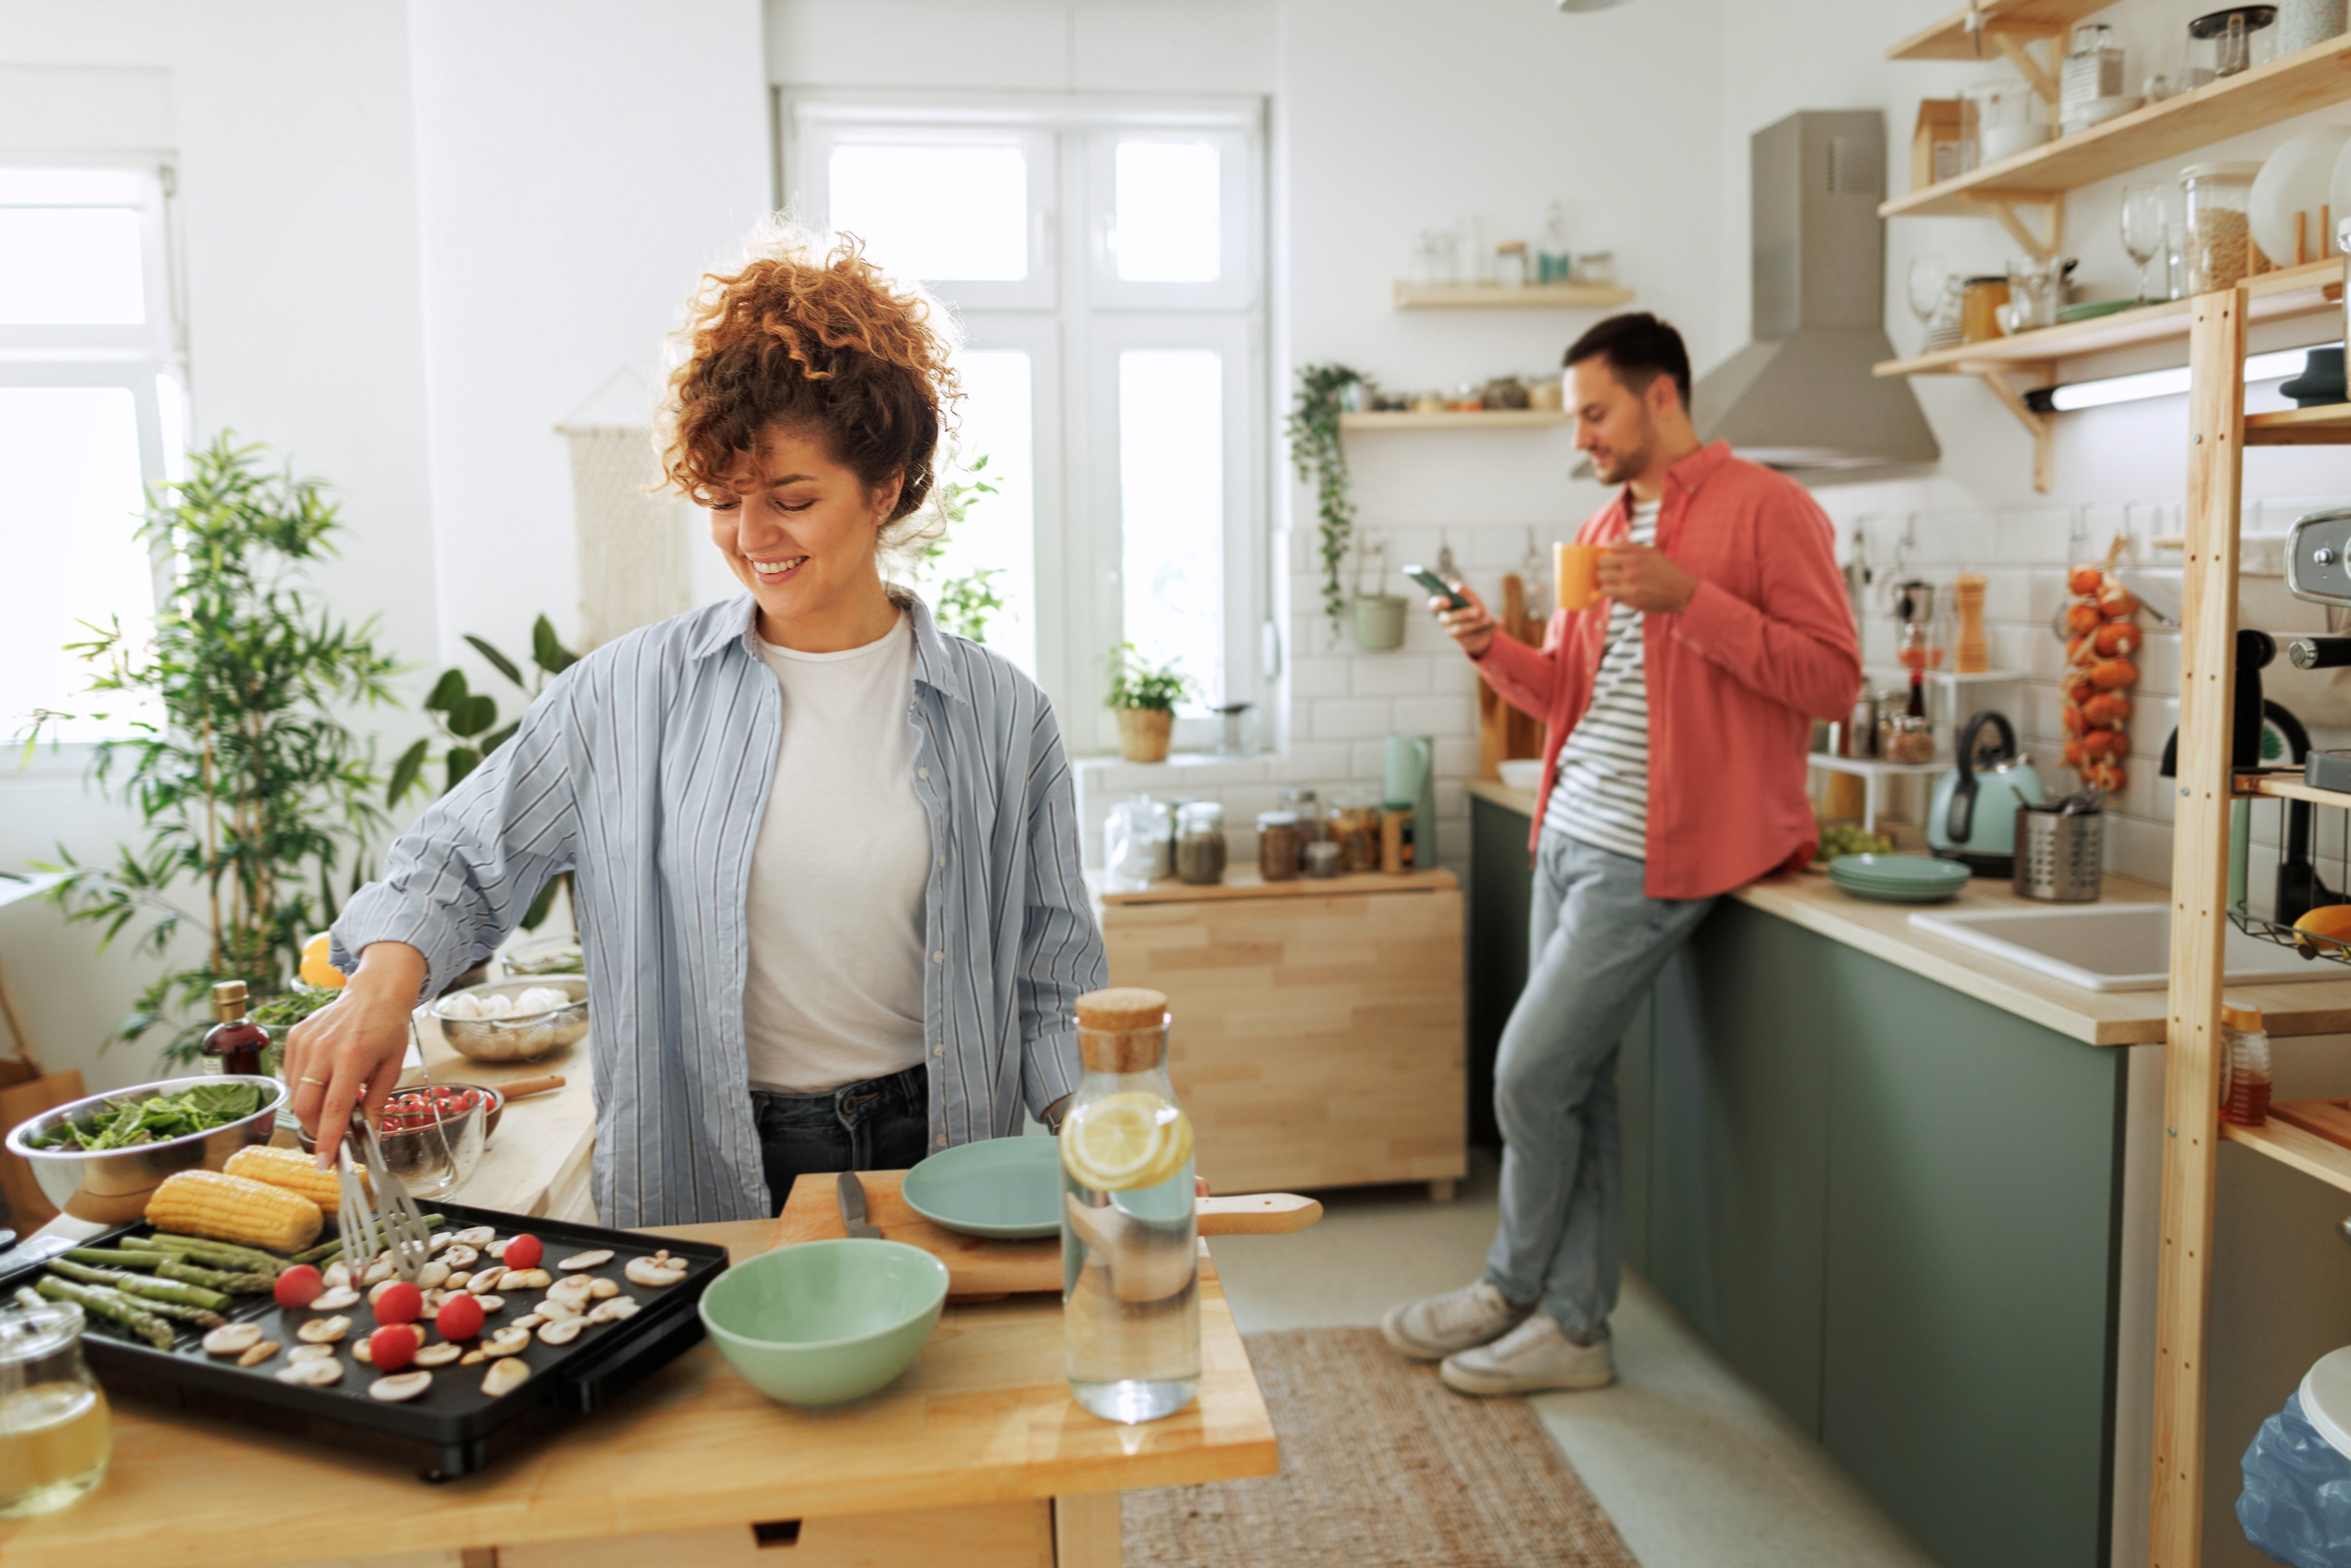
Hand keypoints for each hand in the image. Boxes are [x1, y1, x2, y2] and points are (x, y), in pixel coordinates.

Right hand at [286, 942, 427, 1164]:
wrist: (375, 991)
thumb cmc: (388, 1028)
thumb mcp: (393, 1066)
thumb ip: (378, 1102)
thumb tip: (371, 1135)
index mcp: (351, 1057)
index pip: (333, 1109)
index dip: (328, 1140)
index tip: (325, 1163)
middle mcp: (323, 1049)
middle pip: (305, 1106)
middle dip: (317, 1129)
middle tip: (334, 1137)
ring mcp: (304, 1041)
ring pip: (296, 1094)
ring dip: (313, 1110)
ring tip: (337, 1104)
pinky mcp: (294, 1037)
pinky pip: (293, 1076)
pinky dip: (306, 1089)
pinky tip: (326, 1083)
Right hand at [1432, 581, 1495, 656]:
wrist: (1482, 626)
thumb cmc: (1472, 606)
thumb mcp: (1470, 597)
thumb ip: (1463, 591)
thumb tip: (1454, 584)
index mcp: (1443, 606)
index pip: (1434, 604)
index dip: (1439, 602)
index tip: (1448, 599)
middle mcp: (1444, 619)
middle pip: (1447, 618)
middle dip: (1463, 614)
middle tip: (1478, 611)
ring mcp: (1452, 632)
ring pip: (1460, 629)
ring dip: (1476, 623)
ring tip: (1488, 618)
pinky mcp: (1465, 641)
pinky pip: (1474, 636)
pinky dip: (1489, 628)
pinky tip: (1500, 622)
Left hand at [1598, 543, 1697, 612]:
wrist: (1680, 591)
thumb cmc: (1665, 570)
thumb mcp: (1651, 552)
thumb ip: (1629, 547)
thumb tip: (1609, 542)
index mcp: (1634, 558)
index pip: (1606, 556)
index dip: (1606, 559)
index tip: (1610, 562)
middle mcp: (1630, 573)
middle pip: (1601, 571)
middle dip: (1604, 571)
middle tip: (1611, 573)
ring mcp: (1630, 589)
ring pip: (1604, 586)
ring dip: (1608, 584)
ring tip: (1616, 584)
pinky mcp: (1631, 602)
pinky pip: (1613, 597)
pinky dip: (1615, 594)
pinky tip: (1623, 591)